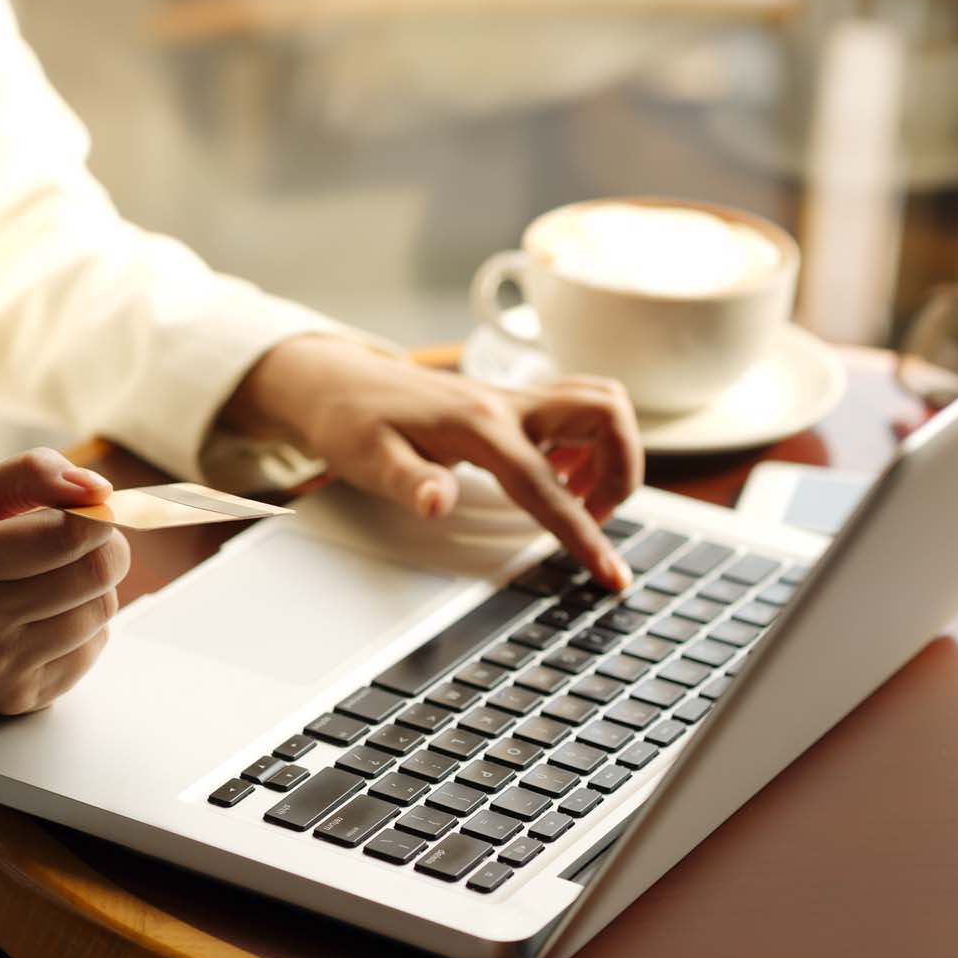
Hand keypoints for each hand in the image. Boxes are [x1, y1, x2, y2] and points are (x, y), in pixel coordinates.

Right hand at [0, 448, 129, 711]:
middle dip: (105, 547)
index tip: (92, 508)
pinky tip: (46, 619)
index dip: (96, 515)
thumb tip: (97, 487)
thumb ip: (31, 474)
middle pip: (94, 573)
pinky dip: (84, 627)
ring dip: (94, 589)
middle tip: (84, 541)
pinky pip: (93, 648)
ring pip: (101, 612)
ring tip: (54, 582)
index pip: (64, 534)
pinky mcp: (21, 697)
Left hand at [223, 337, 642, 587]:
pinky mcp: (514, 403)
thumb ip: (409, 482)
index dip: (583, 534)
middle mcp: (507, 405)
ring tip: (578, 499)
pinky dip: (591, 441)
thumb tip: (438, 503)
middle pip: (606, 414)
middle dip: (620, 472)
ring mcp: (514, 399)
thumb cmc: (350, 422)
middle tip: (591, 518)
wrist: (337, 382)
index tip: (611, 575)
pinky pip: (580, 409)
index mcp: (477, 428)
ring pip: (601, 404)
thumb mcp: (368, 460)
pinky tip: (559, 475)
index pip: (546, 486)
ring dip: (611, 452)